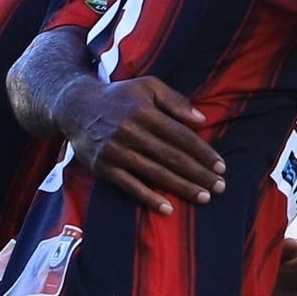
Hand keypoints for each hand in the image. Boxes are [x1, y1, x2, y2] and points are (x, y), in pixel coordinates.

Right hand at [70, 75, 224, 210]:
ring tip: (204, 197)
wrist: (75, 107)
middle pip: (172, 157)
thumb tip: (201, 120)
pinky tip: (168, 208)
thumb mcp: (147, 87)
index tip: (221, 166)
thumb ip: (175, 100)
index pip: (180, 136)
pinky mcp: (104, 168)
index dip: (203, 152)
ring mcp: (115, 151)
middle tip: (220, 187)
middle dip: (198, 174)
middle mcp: (130, 132)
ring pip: (155, 173)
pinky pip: (130, 186)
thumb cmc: (119, 97)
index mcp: (144, 111)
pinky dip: (149, 198)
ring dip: (182, 187)